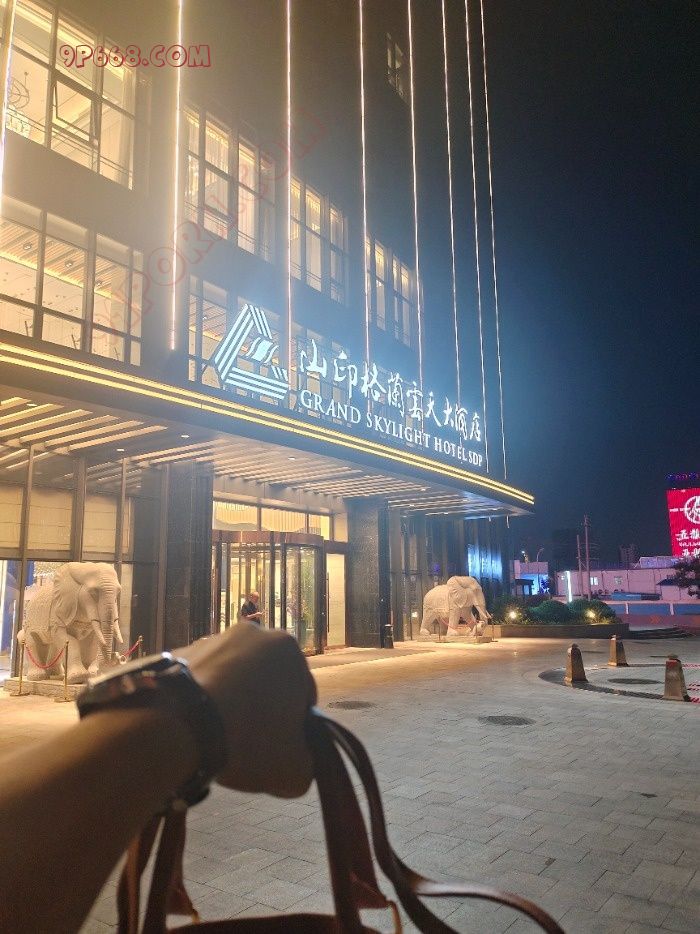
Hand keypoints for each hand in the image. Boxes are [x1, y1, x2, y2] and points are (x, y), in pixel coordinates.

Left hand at [180, 622, 315, 797]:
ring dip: (228, 701)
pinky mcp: (177, 653)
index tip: (279, 749)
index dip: (295, 726)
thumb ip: (306, 763)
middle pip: (265, 680)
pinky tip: (192, 726)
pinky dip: (199, 699)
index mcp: (288, 649)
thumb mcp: (294, 770)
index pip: (303, 694)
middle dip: (261, 707)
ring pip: (230, 678)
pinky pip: (198, 681)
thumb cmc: (248, 739)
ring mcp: (210, 639)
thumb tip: (296, 762)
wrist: (177, 726)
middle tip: (248, 744)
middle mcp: (252, 633)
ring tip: (215, 737)